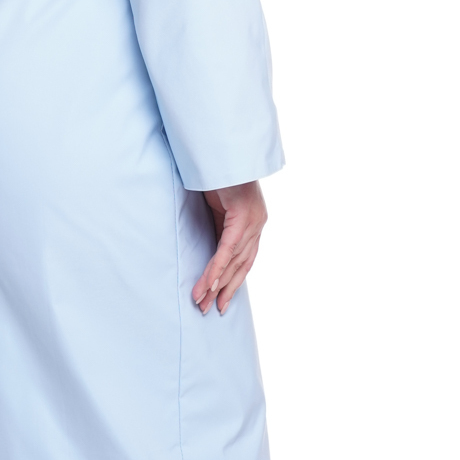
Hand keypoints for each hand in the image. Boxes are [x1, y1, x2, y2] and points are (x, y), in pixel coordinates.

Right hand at [192, 181, 266, 315]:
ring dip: (216, 284)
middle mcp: (257, 224)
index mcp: (253, 222)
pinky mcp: (241, 216)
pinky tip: (208, 284)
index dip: (233, 281)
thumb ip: (217, 223)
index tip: (220, 299)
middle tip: (210, 310)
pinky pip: (227, 249)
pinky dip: (217, 268)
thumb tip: (205, 241)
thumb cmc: (217, 173)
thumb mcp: (217, 204)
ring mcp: (252, 220)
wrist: (224, 150)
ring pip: (233, 261)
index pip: (244, 259)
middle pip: (242, 266)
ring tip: (202, 302)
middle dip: (225, 290)